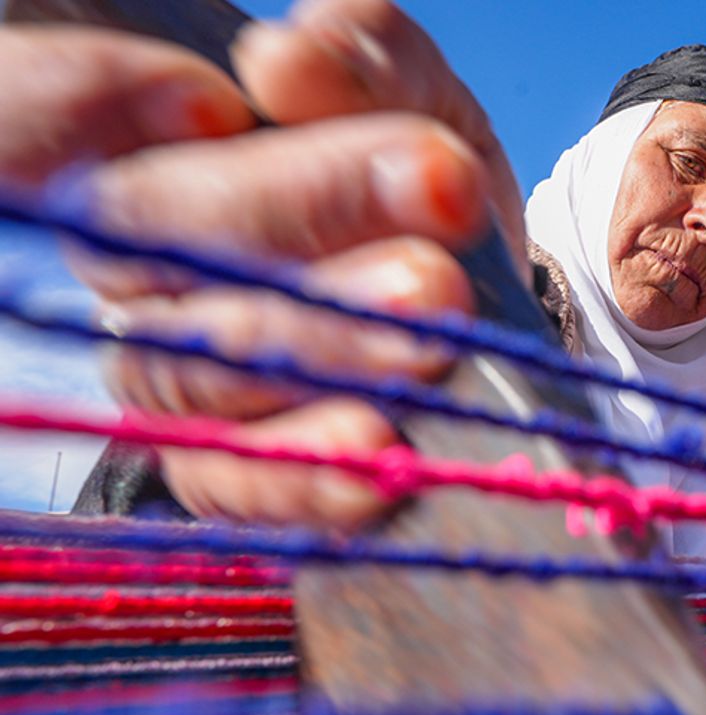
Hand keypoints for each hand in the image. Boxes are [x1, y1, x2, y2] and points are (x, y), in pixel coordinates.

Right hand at [0, 0, 525, 530]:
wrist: (480, 286)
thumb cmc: (419, 173)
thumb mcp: (411, 97)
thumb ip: (362, 60)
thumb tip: (289, 62)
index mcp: (151, 148)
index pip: (35, 117)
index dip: (85, 103)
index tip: (217, 102)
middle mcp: (138, 263)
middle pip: (145, 237)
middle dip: (288, 210)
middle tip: (424, 197)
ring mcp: (174, 369)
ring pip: (187, 367)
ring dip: (315, 341)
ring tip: (431, 314)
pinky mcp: (221, 465)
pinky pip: (227, 482)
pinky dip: (303, 471)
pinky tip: (377, 448)